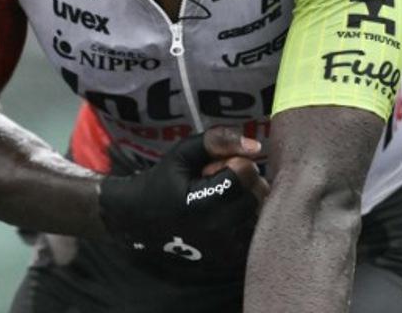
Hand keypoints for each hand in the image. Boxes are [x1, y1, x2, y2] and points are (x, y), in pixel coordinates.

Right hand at [98, 127, 266, 267]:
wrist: (141, 222)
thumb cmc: (163, 182)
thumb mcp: (183, 153)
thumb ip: (218, 140)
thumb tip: (256, 147)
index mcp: (203, 205)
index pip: (247, 172)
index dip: (232, 163)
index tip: (210, 169)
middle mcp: (218, 232)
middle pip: (258, 193)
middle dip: (242, 182)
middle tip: (216, 183)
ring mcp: (226, 250)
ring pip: (260, 212)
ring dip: (245, 200)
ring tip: (218, 200)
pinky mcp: (231, 260)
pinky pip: (256, 230)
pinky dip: (245, 217)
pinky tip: (224, 214)